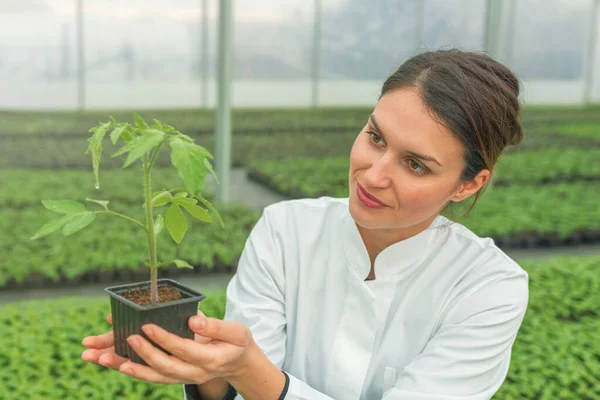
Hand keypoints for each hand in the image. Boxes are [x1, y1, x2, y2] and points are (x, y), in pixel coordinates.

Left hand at [82, 312, 255, 385]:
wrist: (239, 364)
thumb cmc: (237, 343)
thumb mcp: (237, 331)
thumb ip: (217, 326)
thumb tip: (193, 321)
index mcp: (210, 359)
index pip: (183, 350)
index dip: (164, 339)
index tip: (146, 325)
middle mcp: (194, 372)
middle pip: (164, 367)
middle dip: (143, 353)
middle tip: (126, 337)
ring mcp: (183, 377)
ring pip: (153, 376)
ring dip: (128, 367)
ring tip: (106, 358)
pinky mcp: (175, 376)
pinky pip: (152, 376)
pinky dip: (133, 370)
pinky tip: (115, 362)